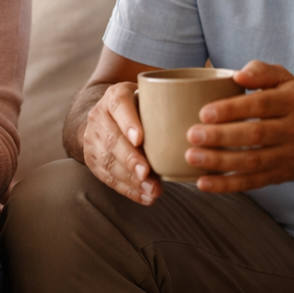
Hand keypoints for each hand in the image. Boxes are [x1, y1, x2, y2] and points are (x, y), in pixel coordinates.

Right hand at [81, 81, 159, 204]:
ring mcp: (92, 139)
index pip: (119, 105)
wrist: (106, 116)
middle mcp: (99, 116)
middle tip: (147, 173)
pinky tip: (145, 197)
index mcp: (115, 96)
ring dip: (131, 180)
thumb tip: (201, 125)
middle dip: (130, 159)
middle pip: (112, 139)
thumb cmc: (138, 107)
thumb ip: (167, 105)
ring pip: (109, 161)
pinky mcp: (92, 160)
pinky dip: (128, 189)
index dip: (128, 122)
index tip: (140, 139)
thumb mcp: (148, 97)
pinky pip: (108, 177)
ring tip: (152, 191)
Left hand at [185, 61, 293, 194]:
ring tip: (192, 157)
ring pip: (252, 162)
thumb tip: (238, 75)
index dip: (231, 109)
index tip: (204, 112)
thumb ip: (261, 71)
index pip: (261, 105)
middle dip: (221, 137)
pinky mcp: (281, 176)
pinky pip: (253, 182)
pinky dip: (227, 185)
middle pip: (255, 135)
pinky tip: (204, 183)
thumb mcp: (285, 79)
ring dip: (219, 162)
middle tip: (192, 135)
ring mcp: (289, 156)